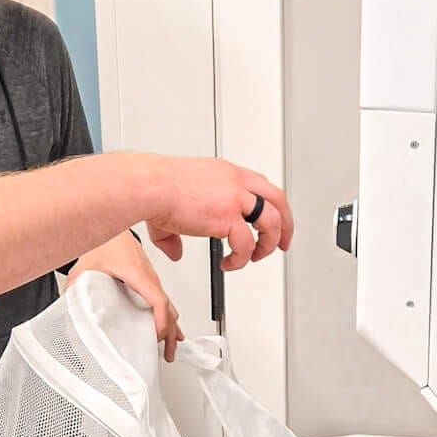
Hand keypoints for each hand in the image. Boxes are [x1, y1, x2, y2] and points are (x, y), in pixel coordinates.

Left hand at [70, 233, 182, 361]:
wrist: (115, 224)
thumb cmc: (107, 240)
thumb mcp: (87, 263)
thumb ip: (76, 283)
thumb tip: (68, 300)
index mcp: (138, 274)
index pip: (158, 300)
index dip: (160, 321)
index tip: (156, 336)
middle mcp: (149, 277)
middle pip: (169, 309)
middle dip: (169, 333)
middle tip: (166, 353)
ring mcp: (152, 279)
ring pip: (170, 307)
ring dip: (173, 328)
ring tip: (171, 347)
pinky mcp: (150, 280)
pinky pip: (165, 301)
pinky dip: (170, 317)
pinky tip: (172, 329)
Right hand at [137, 157, 291, 271]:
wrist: (150, 186)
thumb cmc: (157, 187)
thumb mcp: (172, 202)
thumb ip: (175, 232)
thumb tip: (174, 251)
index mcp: (226, 173)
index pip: (260, 185)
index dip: (271, 204)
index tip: (271, 219)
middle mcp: (235, 182)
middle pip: (278, 200)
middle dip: (286, 224)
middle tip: (283, 242)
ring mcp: (235, 198)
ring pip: (272, 222)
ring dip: (268, 244)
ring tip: (255, 257)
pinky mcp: (228, 217)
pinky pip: (246, 244)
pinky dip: (241, 259)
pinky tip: (230, 264)